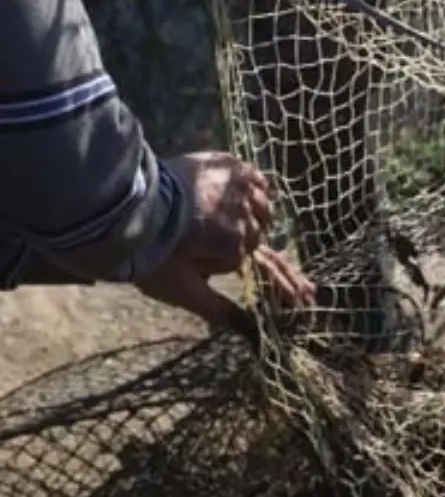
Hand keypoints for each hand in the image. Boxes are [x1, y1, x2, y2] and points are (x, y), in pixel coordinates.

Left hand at [137, 151, 313, 328]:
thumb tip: (247, 331)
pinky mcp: (229, 165)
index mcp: (235, 245)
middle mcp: (244, 214)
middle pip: (253, 230)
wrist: (132, 208)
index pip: (241, 256)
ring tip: (220, 212)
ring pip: (260, 203)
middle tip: (203, 235)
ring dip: (249, 209)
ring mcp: (238, 187)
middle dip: (234, 235)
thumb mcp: (183, 290)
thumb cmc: (155, 254)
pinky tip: (238, 189)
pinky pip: (254, 176)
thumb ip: (217, 308)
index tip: (198, 257)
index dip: (220, 259)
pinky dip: (252, 184)